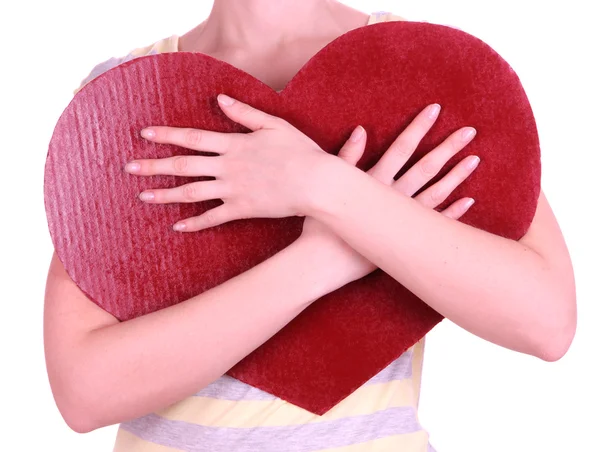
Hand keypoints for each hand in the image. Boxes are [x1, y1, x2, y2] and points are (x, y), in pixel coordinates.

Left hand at [124, 94, 328, 231]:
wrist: (317, 183)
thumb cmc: (301, 152)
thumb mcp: (274, 124)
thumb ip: (245, 113)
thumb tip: (220, 99)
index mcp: (234, 144)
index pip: (193, 138)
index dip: (167, 135)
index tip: (145, 134)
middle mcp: (228, 167)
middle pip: (184, 165)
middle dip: (154, 165)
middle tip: (128, 167)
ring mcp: (233, 190)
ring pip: (191, 193)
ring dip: (165, 194)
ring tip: (143, 196)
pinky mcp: (242, 210)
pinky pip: (213, 218)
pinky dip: (195, 223)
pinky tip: (177, 226)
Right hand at [300, 103, 479, 283]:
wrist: (320, 263)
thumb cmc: (320, 225)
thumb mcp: (329, 186)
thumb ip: (346, 156)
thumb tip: (361, 129)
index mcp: (374, 182)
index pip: (401, 148)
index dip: (418, 127)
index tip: (435, 109)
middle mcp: (392, 198)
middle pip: (425, 168)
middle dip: (447, 148)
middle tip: (470, 132)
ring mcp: (400, 220)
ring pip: (435, 194)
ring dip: (455, 177)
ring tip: (474, 160)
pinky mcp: (403, 241)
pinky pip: (434, 224)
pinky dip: (452, 212)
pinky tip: (468, 201)